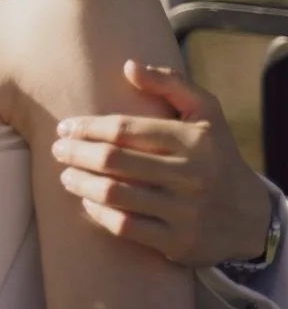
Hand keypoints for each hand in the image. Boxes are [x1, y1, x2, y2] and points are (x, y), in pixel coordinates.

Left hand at [53, 59, 274, 266]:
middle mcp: (189, 175)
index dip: (87, 127)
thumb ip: (169, 83)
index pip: (125, 129)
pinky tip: (87, 201)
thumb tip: (128, 66)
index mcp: (192, 140)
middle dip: (76, 153)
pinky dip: (97, 213)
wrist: (250, 216)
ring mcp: (183, 211)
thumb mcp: (206, 113)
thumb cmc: (215, 155)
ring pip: (114, 194)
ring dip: (80, 183)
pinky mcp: (177, 242)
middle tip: (57, 149)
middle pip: (113, 161)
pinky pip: (124, 226)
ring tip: (65, 175)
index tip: (65, 127)